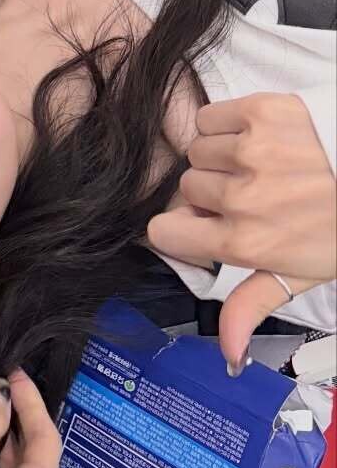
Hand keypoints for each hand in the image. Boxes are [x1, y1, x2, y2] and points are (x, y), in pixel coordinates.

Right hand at [147, 94, 335, 367]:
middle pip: (187, 189)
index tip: (203, 224)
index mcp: (246, 243)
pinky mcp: (261, 112)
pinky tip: (256, 137)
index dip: (182, 228)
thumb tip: (227, 355)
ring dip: (221, 157)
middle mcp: (241, 199)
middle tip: (253, 193)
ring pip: (198, 152)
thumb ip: (251, 305)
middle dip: (213, 191)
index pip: (164, 232)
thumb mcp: (302, 275)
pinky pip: (210, 118)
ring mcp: (250, 152)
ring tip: (260, 164)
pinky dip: (227, 124)